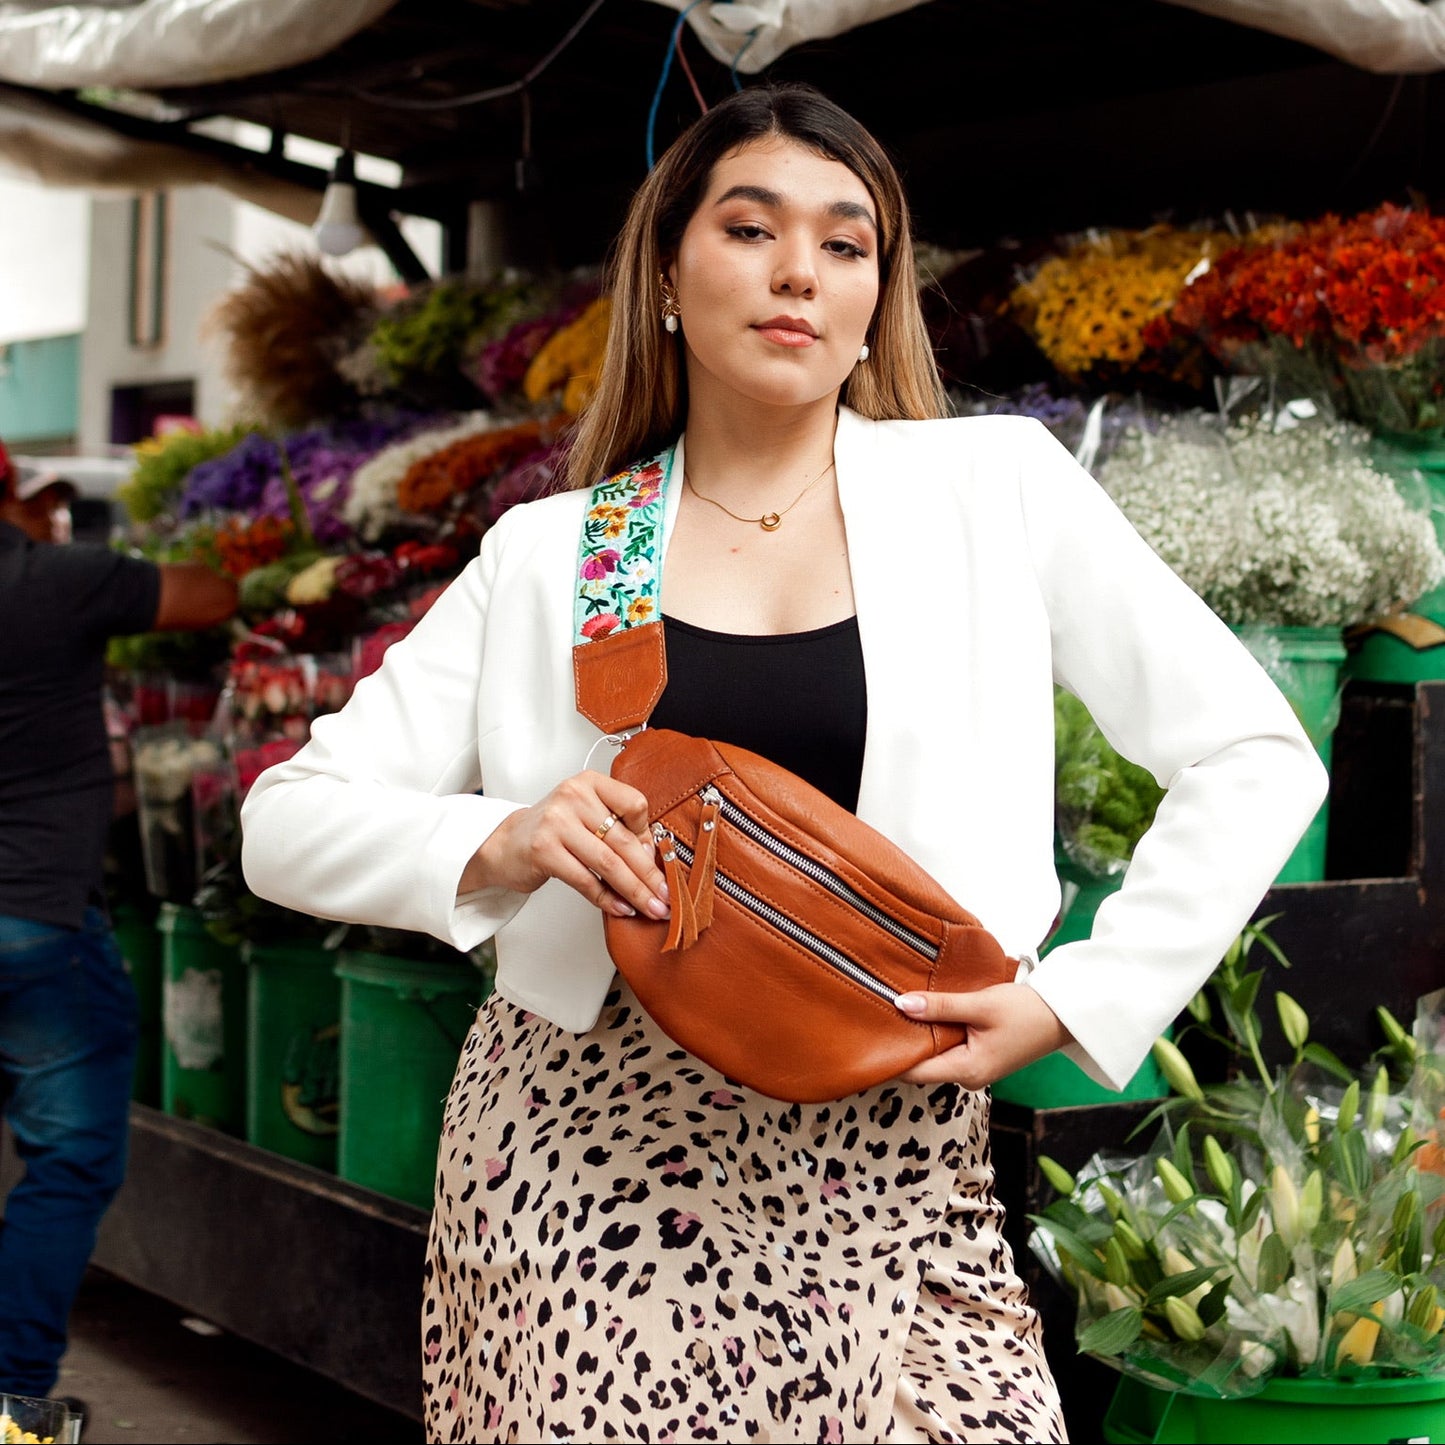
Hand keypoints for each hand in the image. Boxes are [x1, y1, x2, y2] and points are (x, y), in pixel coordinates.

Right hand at [460, 771, 670, 921]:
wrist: (506, 843)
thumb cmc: (553, 831)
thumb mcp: (585, 816)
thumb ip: (616, 828)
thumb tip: (653, 859)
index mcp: (589, 783)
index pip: (634, 804)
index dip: (648, 836)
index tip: (654, 860)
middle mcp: (573, 796)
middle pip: (624, 839)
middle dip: (649, 874)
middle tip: (666, 897)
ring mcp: (556, 822)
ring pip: (608, 862)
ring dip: (634, 890)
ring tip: (651, 907)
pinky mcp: (544, 850)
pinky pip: (585, 880)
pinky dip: (607, 898)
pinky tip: (621, 908)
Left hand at [894, 982, 1072, 1089]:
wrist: (1064, 1015)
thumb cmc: (1026, 1012)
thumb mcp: (980, 1005)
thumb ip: (940, 1006)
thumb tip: (901, 1005)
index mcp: (967, 1071)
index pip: (913, 1071)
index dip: (889, 1055)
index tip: (867, 1035)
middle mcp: (967, 1077)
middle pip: (921, 1063)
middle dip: (902, 1040)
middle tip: (877, 1012)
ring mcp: (973, 1068)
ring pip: (935, 1053)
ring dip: (920, 1033)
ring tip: (897, 1006)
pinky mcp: (979, 1056)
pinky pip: (948, 1046)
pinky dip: (937, 1030)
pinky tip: (925, 1011)